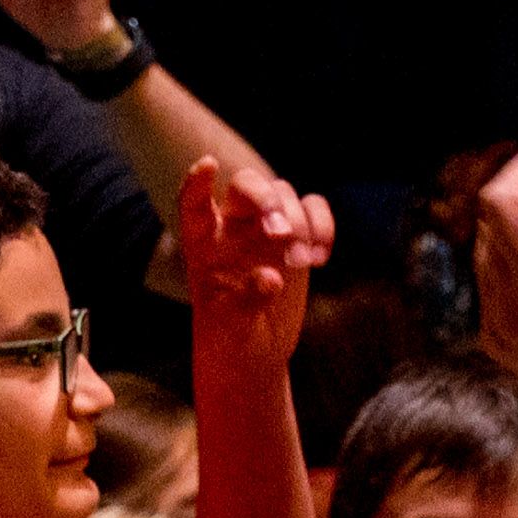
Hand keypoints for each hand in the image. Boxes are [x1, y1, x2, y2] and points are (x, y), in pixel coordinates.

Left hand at [178, 159, 328, 386]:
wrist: (255, 352)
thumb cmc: (230, 338)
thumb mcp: (232, 326)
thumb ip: (247, 299)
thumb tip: (271, 277)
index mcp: (204, 245)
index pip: (194, 205)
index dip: (198, 183)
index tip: (207, 165)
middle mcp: (233, 229)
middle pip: (246, 186)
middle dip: (267, 200)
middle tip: (281, 234)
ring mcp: (266, 231)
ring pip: (283, 194)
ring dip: (299, 222)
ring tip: (302, 263)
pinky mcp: (297, 240)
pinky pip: (313, 210)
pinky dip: (322, 226)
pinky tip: (320, 258)